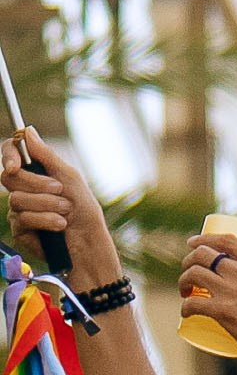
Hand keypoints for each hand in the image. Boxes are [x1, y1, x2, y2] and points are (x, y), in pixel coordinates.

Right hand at [0, 127, 114, 270]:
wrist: (90, 243)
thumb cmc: (85, 211)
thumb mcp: (70, 179)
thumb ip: (47, 156)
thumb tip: (28, 131)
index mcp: (35, 174)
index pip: (11, 155)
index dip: (9, 155)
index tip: (15, 165)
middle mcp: (23, 190)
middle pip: (10, 177)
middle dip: (38, 184)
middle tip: (60, 191)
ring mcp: (19, 210)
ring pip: (17, 200)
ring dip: (48, 205)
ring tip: (66, 213)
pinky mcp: (19, 229)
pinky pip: (23, 219)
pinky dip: (46, 221)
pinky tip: (60, 226)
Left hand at [179, 236, 236, 374]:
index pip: (226, 240)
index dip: (205, 238)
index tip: (193, 243)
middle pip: (204, 254)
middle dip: (190, 260)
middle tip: (189, 272)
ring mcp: (231, 291)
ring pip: (193, 273)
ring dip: (183, 281)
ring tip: (185, 292)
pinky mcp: (222, 311)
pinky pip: (192, 303)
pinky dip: (185, 308)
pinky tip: (186, 314)